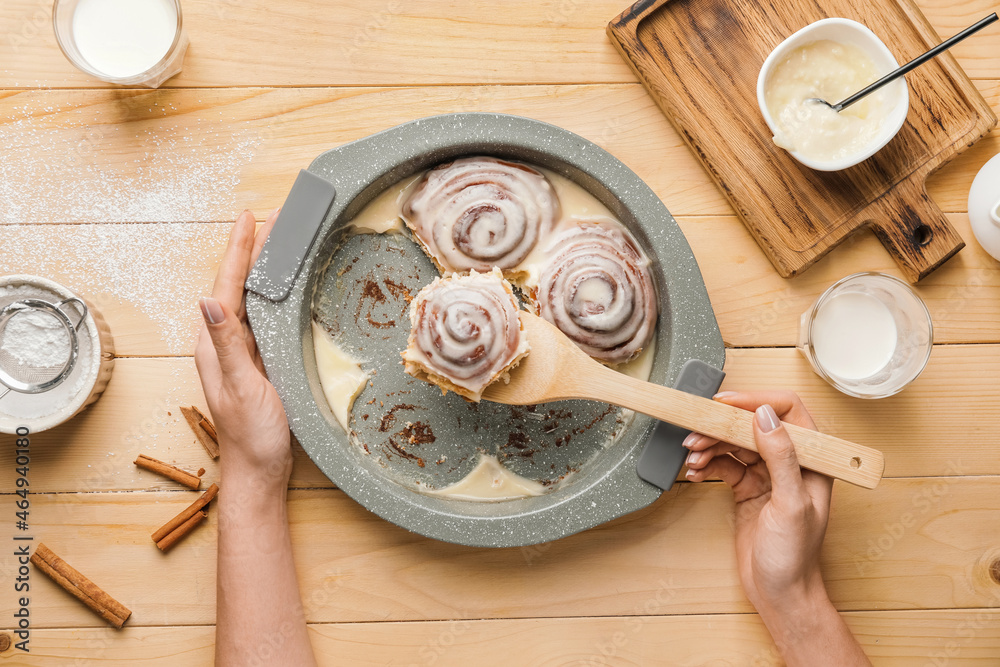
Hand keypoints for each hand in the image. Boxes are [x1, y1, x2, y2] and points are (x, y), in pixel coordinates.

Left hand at [195, 209, 290, 485]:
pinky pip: (263, 316)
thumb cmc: (251, 435)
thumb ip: (226, 345)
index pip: (226, 286)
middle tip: (275, 218)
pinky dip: (274, 293)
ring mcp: (241, 352)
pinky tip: (285, 287)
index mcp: (214, 344)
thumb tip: (207, 300)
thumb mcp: (241, 387)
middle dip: (253, 249)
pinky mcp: (258, 361)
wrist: (259, 472)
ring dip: (263, 267)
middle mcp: (224, 343)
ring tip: (280, 240)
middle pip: (237, 284)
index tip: (250, 218)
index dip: (239, 250)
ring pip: (251, 297)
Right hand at [683, 391, 829, 612]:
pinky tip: (694, 472)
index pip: (787, 411)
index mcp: (812, 460)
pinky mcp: (747, 488)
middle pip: (752, 425)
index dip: (755, 402)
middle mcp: (790, 463)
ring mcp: (767, 475)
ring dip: (709, 446)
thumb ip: (781, 457)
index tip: (725, 405)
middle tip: (696, 432)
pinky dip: (706, 464)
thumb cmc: (795, 558)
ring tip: (691, 457)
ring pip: (733, 443)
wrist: (779, 595)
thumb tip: (766, 416)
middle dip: (722, 427)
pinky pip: (723, 464)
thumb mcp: (791, 505)